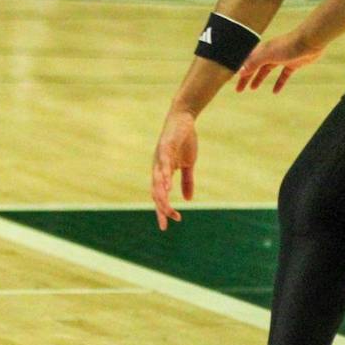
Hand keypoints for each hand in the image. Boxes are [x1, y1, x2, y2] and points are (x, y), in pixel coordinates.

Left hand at [151, 108, 197, 230]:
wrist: (183, 119)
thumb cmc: (184, 141)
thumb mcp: (188, 164)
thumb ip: (187, 182)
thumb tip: (188, 199)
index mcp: (163, 172)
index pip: (160, 195)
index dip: (162, 210)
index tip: (166, 225)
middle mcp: (158, 167)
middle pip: (156, 192)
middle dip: (161, 208)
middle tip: (167, 222)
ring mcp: (160, 158)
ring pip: (157, 180)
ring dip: (161, 195)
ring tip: (164, 208)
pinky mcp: (165, 148)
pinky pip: (163, 164)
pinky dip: (164, 176)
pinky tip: (167, 186)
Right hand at [237, 31, 322, 93]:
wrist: (310, 41)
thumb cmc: (288, 45)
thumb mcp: (267, 55)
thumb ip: (254, 63)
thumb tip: (239, 71)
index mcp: (261, 50)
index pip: (246, 62)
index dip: (239, 71)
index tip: (231, 80)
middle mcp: (269, 54)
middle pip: (254, 68)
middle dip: (246, 78)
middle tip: (239, 90)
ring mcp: (281, 59)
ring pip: (266, 71)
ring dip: (259, 79)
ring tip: (253, 89)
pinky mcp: (292, 64)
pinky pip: (283, 75)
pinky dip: (279, 83)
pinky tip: (276, 91)